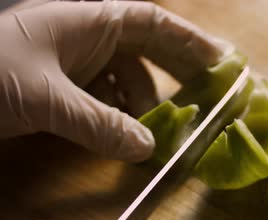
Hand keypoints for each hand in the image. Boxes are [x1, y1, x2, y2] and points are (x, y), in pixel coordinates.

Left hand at [0, 1, 231, 160]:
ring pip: (125, 83)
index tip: (220, 61)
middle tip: (207, 99)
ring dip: (145, 108)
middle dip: (176, 75)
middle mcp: (85, 39)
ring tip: (162, 135)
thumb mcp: (45, 99)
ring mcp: (72, 65)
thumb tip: (147, 148)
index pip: (150, 22)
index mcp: (86, 22)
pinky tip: (129, 140)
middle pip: (145, 51)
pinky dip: (119, 121)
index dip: (189, 39)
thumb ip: (99, 123)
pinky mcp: (60, 91)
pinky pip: (103, 102)